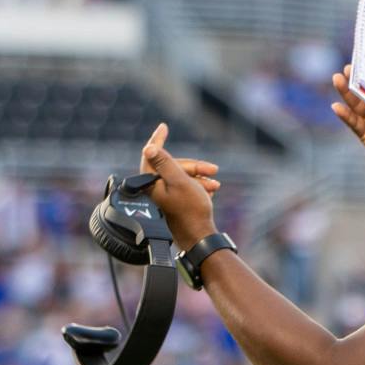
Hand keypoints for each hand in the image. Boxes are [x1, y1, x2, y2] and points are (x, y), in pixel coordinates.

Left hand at [140, 123, 224, 249]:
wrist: (201, 237)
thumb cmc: (191, 210)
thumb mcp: (180, 181)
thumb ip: (165, 163)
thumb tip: (149, 148)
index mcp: (151, 183)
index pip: (151, 154)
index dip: (158, 139)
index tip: (164, 126)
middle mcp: (154, 190)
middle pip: (172, 166)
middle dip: (194, 167)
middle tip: (213, 170)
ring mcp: (164, 197)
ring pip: (181, 176)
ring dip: (199, 177)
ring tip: (215, 184)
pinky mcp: (173, 203)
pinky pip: (184, 186)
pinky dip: (198, 185)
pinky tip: (210, 190)